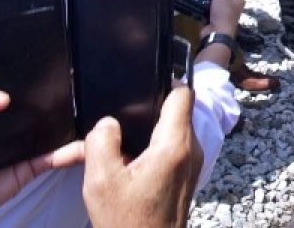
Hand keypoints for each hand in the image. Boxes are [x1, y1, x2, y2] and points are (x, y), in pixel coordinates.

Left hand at [0, 78, 83, 227]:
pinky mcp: (31, 163)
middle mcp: (7, 115)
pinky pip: (56, 154)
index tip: (51, 54)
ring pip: (53, 123)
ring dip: (72, 117)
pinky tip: (87, 143)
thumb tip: (4, 98)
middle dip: (59, 88)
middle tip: (79, 73)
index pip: (10, 74)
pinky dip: (73, 150)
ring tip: (93, 106)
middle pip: (37, 96)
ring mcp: (22, 139)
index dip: (26, 64)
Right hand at [83, 86, 203, 227]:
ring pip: (173, 132)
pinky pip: (172, 151)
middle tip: (122, 116)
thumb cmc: (128, 222)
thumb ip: (101, 142)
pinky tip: (128, 162)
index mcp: (175, 145)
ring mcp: (191, 166)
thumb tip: (107, 123)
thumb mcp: (101, 181)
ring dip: (149, 133)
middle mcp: (191, 151)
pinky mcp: (185, 178)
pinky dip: (152, 150)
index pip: (183, 94)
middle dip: (149, 110)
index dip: (165, 81)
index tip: (144, 81)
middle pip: (177, 112)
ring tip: (121, 142)